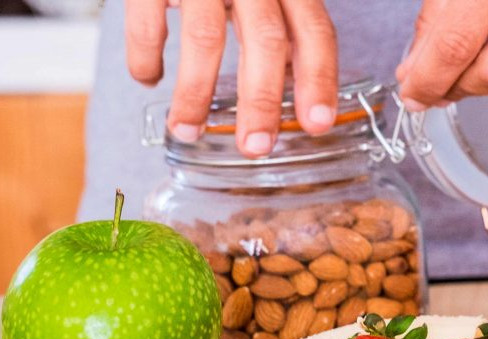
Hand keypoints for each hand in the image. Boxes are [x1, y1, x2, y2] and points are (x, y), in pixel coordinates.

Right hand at [124, 0, 338, 157]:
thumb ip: (284, 27)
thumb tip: (297, 83)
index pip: (315, 32)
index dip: (319, 79)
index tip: (318, 123)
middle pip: (266, 40)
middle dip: (262, 101)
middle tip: (256, 146)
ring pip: (206, 38)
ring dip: (195, 94)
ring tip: (187, 131)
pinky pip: (147, 20)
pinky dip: (145, 56)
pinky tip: (149, 78)